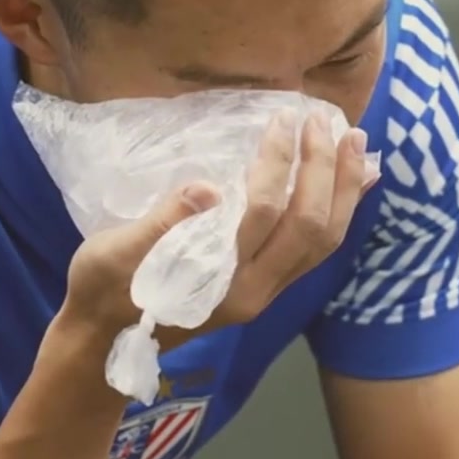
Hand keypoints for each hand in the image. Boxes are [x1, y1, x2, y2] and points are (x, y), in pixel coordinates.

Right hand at [62, 110, 376, 343]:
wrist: (104, 340)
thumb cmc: (103, 289)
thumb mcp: (115, 253)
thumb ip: (163, 221)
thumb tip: (207, 187)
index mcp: (219, 279)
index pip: (265, 212)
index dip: (278, 162)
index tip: (280, 119)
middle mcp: (254, 289)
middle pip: (310, 226)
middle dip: (323, 169)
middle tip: (322, 119)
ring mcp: (264, 291)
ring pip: (324, 242)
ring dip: (344, 190)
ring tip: (356, 142)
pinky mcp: (264, 287)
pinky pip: (316, 250)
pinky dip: (339, 212)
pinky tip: (352, 184)